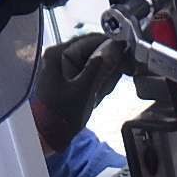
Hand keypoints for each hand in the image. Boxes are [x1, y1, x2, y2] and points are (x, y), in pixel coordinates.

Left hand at [31, 33, 127, 154]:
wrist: (47, 136)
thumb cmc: (59, 117)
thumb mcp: (83, 91)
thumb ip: (99, 68)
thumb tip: (115, 48)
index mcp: (57, 55)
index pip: (90, 39)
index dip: (111, 43)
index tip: (129, 49)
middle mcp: (59, 56)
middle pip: (93, 49)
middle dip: (110, 60)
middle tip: (126, 69)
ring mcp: (64, 68)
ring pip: (94, 62)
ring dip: (106, 72)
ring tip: (108, 87)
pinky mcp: (70, 79)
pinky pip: (91, 73)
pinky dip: (100, 80)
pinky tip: (101, 92)